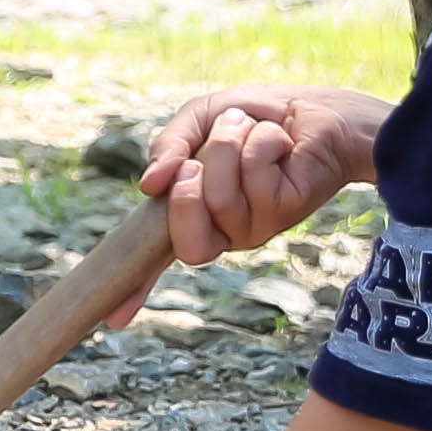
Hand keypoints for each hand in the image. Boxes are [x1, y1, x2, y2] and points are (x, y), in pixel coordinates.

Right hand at [138, 85, 388, 271]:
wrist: (317, 110)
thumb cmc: (256, 117)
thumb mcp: (198, 119)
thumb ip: (167, 145)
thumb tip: (148, 186)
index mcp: (194, 213)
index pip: (157, 261)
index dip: (134, 289)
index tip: (114, 320)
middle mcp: (223, 231)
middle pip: (187, 238)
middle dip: (188, 187)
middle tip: (200, 156)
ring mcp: (255, 227)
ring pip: (220, 196)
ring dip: (230, 142)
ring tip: (248, 128)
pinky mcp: (285, 213)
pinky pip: (255, 177)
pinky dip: (262, 143)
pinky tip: (280, 143)